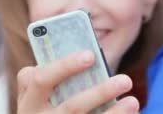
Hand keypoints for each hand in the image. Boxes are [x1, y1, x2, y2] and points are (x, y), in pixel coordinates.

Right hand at [17, 50, 138, 112]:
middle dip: (100, 92)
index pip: (42, 79)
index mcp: (29, 101)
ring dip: (114, 113)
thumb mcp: (37, 95)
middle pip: (72, 106)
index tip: (90, 55)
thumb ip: (52, 78)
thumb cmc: (42, 107)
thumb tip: (89, 59)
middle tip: (126, 80)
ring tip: (133, 101)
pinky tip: (131, 113)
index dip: (65, 66)